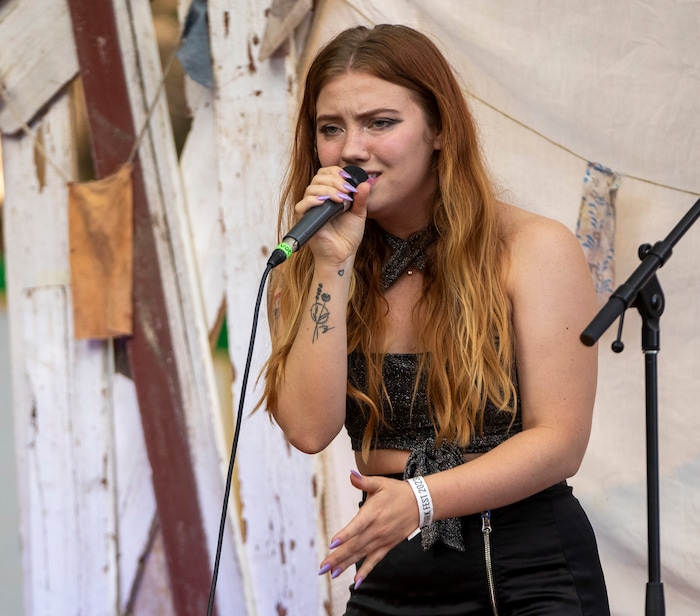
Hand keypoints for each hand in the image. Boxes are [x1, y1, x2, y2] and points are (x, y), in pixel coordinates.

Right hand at [296, 167, 370, 264]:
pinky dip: (312, 201)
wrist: (343, 253)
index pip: (326, 173)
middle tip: (347, 191)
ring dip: (327, 190)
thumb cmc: (348, 235)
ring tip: (341, 199)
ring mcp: (311, 209)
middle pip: (318, 178)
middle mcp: (318, 199)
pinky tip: (324, 202)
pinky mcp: (305, 220)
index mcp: (329, 194)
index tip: (348, 180)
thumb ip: (361, 198)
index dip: (336, 172)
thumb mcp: (359, 213)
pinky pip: (301, 205)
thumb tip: (365, 183)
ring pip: (311, 189)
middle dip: (334, 180)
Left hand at [318, 471, 418, 588]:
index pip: (356, 527)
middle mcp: (376, 530)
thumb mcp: (380, 483)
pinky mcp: (387, 546)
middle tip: (322, 568)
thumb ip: (364, 481)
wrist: (419, 503)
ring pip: (361, 555)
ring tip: (332, 574)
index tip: (332, 544)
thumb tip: (351, 474)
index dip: (344, 535)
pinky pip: (375, 561)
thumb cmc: (396, 491)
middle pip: (354, 545)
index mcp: (372, 514)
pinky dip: (365, 571)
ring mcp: (382, 540)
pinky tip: (356, 582)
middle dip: (337, 557)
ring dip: (346, 565)